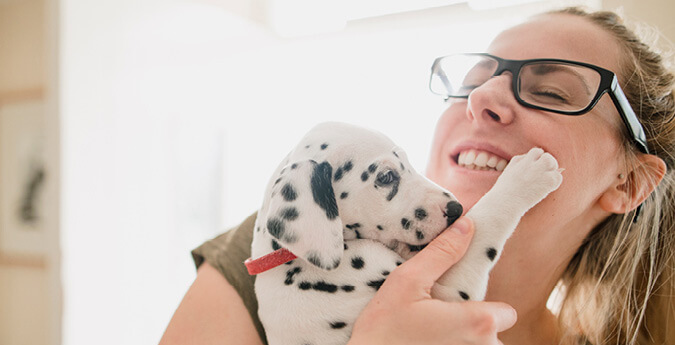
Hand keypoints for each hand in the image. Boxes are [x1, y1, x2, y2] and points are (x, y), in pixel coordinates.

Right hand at [348, 217, 516, 344]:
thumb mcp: (408, 280)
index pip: (506, 313)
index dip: (485, 305)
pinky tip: (426, 342)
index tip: (459, 301)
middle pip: (492, 332)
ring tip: (430, 332)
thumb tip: (467, 226)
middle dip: (472, 323)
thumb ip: (442, 253)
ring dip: (462, 338)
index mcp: (479, 323)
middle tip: (438, 315)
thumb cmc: (384, 327)